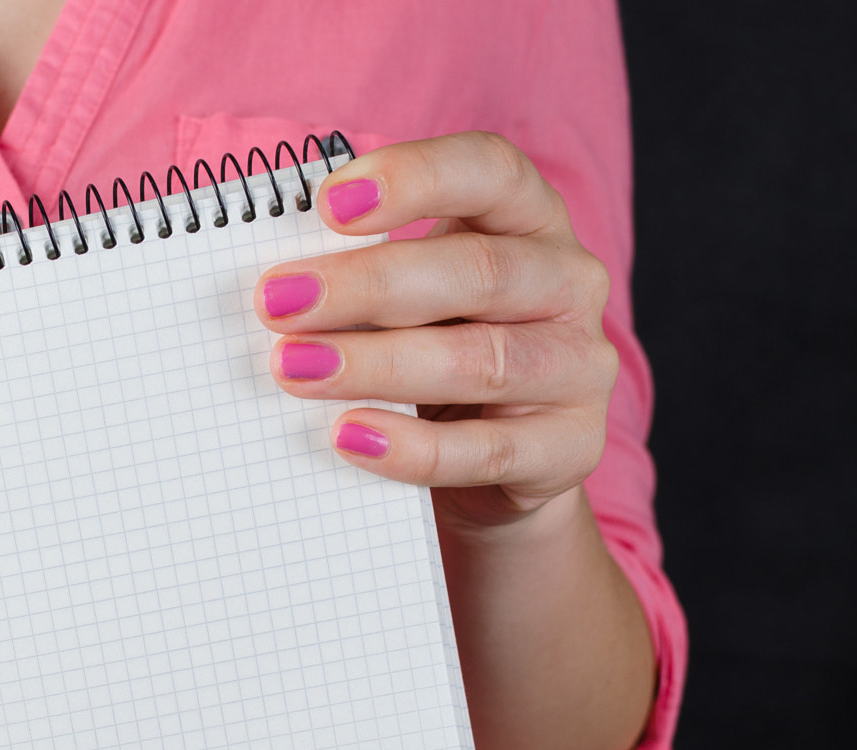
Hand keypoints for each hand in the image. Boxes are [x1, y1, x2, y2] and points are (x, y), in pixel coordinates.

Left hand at [255, 131, 618, 530]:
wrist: (488, 472)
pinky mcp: (572, 446)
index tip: (328, 203)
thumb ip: (360, 282)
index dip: (415, 177)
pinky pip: (490, 450)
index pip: (491, 171)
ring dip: (378, 365)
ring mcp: (580, 366)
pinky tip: (350, 437)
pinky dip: (414, 449)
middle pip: (479, 271)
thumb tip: (276, 286)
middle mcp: (569, 282)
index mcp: (528, 220)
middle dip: (369, 285)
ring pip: (483, 361)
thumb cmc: (429, 356)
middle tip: (278, 302)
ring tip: (295, 369)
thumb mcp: (402, 304)